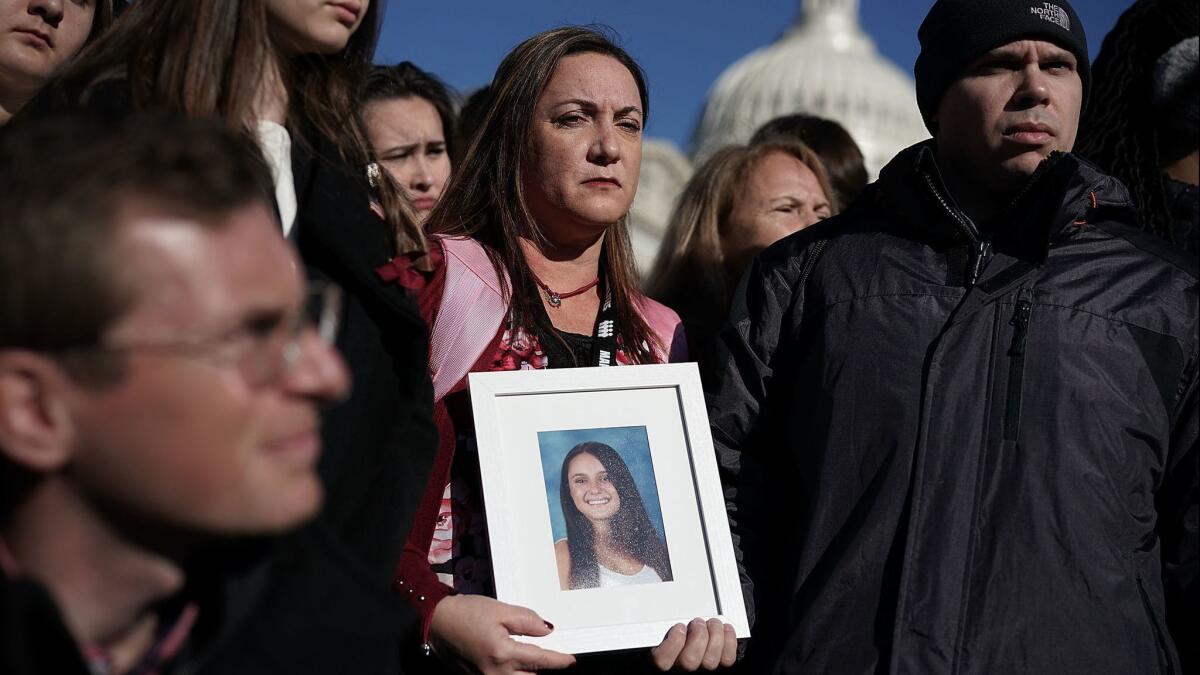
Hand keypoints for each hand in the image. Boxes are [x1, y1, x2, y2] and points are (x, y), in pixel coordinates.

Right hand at [428, 595, 575, 674]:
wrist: (436, 622)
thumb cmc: (465, 613)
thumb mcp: (500, 610)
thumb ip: (527, 620)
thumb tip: (547, 630)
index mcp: (503, 654)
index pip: (540, 661)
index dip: (559, 661)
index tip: (571, 661)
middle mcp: (495, 673)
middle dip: (545, 672)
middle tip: (557, 661)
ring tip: (537, 662)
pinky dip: (514, 674)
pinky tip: (517, 665)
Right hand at [649, 618, 736, 671]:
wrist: (696, 652)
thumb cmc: (679, 641)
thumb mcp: (659, 633)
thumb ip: (659, 626)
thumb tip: (655, 609)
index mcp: (665, 661)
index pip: (662, 660)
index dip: (672, 642)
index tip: (679, 627)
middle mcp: (683, 669)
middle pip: (689, 660)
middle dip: (697, 635)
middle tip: (698, 622)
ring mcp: (703, 670)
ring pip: (710, 661)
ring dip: (714, 635)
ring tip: (712, 623)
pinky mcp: (721, 666)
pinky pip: (728, 659)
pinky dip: (729, 640)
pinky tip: (724, 629)